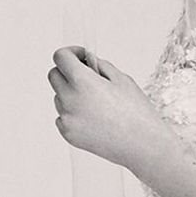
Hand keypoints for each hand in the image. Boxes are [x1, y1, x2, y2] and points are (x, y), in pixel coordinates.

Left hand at [47, 46, 174, 179]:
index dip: (71, 52)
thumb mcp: (121, 78)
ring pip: (59, 96)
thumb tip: (86, 62)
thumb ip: (100, 66)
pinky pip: (63, 115)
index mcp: (82, 81)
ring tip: (97, 100)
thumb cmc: (136, 110)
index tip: (82, 57)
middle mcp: (69, 99)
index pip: (60, 57)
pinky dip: (73, 111)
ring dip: (71, 92)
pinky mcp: (67, 134)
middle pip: (54, 75)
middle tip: (88, 75)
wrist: (141, 144)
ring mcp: (66, 119)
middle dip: (67, 70)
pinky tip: (94, 116)